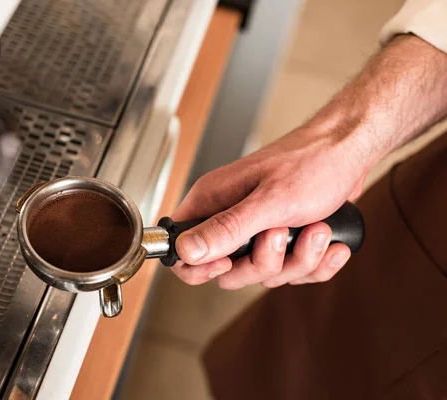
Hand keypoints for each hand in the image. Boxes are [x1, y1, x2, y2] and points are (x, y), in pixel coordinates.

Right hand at [171, 126, 368, 288]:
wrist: (351, 153)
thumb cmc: (313, 162)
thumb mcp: (269, 201)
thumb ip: (226, 228)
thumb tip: (186, 250)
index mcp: (213, 202)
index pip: (181, 250)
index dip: (199, 267)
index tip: (228, 263)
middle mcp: (230, 216)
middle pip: (228, 272)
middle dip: (264, 264)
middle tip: (282, 235)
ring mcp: (257, 230)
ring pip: (264, 272)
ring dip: (298, 259)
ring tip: (316, 229)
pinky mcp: (283, 239)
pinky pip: (291, 270)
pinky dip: (316, 262)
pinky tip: (330, 241)